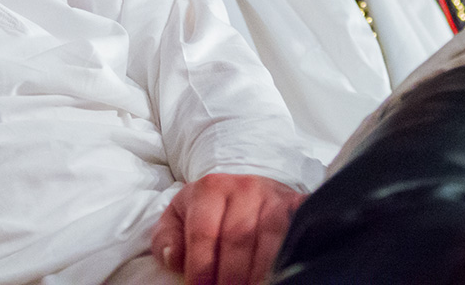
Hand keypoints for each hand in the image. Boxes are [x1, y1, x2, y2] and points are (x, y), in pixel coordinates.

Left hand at [150, 173, 304, 284]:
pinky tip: (276, 274)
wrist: (248, 189)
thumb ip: (167, 238)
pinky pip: (294, 233)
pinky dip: (286, 256)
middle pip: (237, 238)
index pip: (204, 231)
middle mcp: (244, 188)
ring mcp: (274, 197)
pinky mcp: (297, 206)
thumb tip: (173, 258)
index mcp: (210, 189)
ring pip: (270, 239)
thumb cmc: (210, 211)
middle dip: (230, 276)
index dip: (201, 266)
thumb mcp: (180, 217)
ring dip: (259, 272)